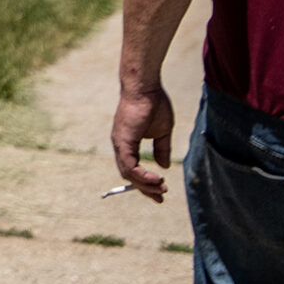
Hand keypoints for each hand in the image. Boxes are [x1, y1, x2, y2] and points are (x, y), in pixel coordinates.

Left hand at [110, 86, 174, 202]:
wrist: (146, 87)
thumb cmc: (154, 104)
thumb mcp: (162, 131)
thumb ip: (161, 148)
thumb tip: (163, 166)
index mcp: (127, 143)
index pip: (133, 168)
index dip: (145, 182)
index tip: (160, 191)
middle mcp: (120, 145)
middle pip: (129, 174)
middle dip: (145, 188)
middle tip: (161, 196)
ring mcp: (119, 143)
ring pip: (128, 173)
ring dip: (144, 184)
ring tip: (161, 188)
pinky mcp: (123, 141)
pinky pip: (129, 165)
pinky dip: (141, 175)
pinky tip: (155, 179)